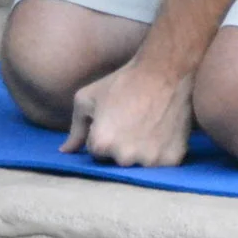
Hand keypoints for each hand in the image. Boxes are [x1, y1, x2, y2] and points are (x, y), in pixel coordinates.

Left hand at [60, 59, 195, 166]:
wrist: (163, 74)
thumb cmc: (121, 83)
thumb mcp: (86, 100)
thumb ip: (75, 130)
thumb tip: (65, 151)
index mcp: (101, 145)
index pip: (96, 152)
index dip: (102, 135)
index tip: (113, 120)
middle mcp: (124, 158)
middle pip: (116, 161)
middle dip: (119, 146)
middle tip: (130, 122)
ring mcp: (150, 161)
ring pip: (138, 164)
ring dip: (139, 150)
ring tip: (145, 125)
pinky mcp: (172, 159)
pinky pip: (160, 163)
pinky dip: (160, 151)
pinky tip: (161, 131)